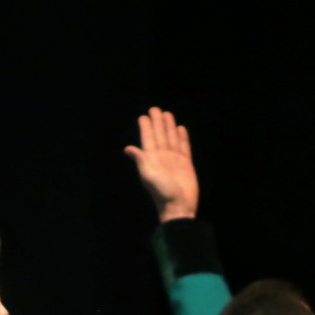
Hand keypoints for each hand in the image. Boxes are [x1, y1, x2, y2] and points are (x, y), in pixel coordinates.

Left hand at [123, 106, 198, 222]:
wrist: (179, 206)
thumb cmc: (162, 193)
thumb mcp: (149, 176)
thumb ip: (141, 161)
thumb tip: (128, 148)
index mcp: (152, 159)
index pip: (148, 139)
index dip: (146, 127)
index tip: (143, 116)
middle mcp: (163, 157)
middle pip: (160, 135)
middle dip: (157, 122)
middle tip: (154, 109)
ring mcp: (175, 160)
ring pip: (171, 139)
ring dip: (169, 127)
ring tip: (167, 114)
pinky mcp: (186, 164)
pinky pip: (184, 147)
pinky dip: (182, 138)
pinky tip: (180, 129)